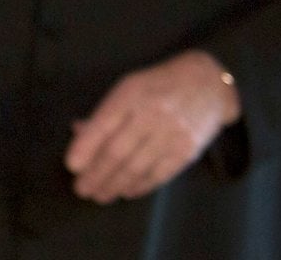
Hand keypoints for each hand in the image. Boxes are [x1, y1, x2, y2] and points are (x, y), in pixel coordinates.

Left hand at [64, 49, 240, 202]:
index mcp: (132, 94)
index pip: (103, 124)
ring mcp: (172, 134)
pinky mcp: (187, 151)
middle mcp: (152, 114)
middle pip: (118, 151)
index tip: (71, 166)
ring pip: (137, 167)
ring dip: (115, 185)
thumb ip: (105, 111)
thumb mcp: (129, 87)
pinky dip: (140, 186)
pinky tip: (126, 192)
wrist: (208, 84)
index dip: (85, 147)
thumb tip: (78, 131)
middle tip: (82, 188)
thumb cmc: (159, 84)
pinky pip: (159, 174)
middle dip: (96, 174)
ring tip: (99, 195)